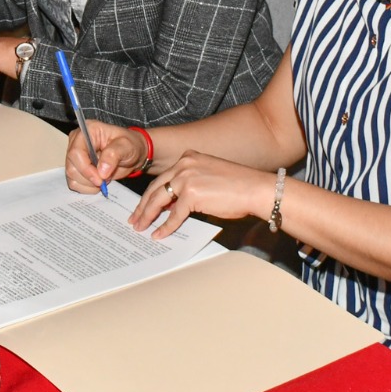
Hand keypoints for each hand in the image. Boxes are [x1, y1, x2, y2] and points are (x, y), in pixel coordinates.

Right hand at [65, 122, 147, 194]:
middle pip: (72, 166)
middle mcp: (77, 142)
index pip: (76, 152)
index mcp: (87, 131)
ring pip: (72, 176)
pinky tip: (98, 182)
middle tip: (105, 180)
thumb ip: (113, 155)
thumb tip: (101, 171)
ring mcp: (76, 156)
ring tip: (104, 179)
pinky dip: (86, 188)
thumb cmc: (130, 145)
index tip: (100, 179)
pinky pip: (74, 183)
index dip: (86, 168)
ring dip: (89, 184)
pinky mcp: (77, 168)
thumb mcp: (126, 146)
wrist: (132, 154)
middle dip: (88, 178)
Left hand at [128, 152, 271, 239]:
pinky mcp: (191, 194)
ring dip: (148, 216)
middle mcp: (184, 164)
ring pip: (159, 200)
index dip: (151, 194)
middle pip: (155, 187)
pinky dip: (165, 227)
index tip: (142, 205)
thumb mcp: (207, 177)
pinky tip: (159, 234)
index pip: (163, 177)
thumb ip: (189, 185)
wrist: (255, 189)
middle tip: (135, 219)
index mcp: (188, 157)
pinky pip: (173, 215)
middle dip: (143, 206)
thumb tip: (172, 205)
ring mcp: (186, 178)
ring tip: (141, 227)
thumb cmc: (238, 186)